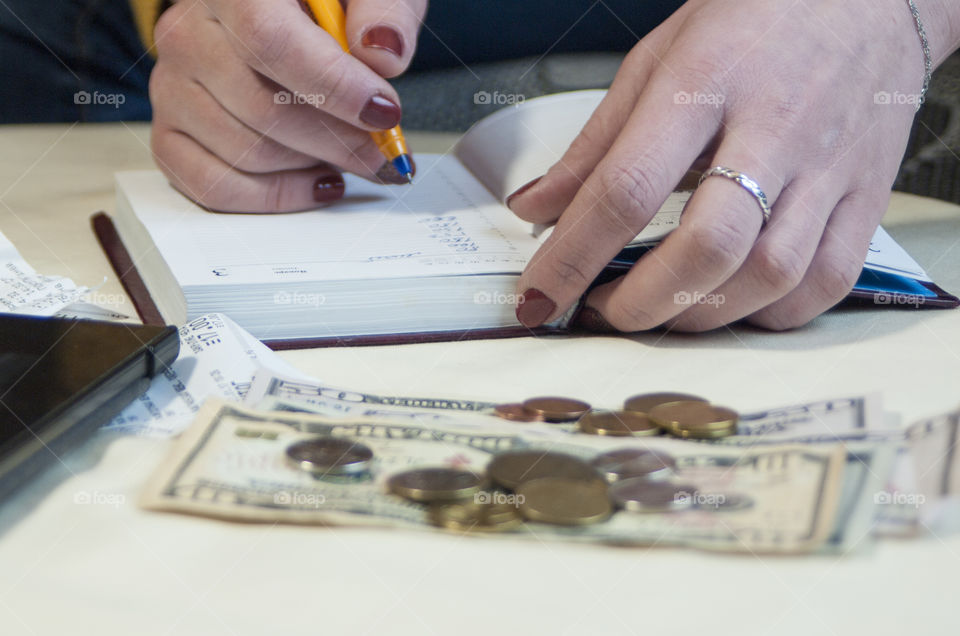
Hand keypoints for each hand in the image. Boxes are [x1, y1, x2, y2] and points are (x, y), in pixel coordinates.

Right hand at [149, 0, 425, 212]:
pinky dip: (276, 196)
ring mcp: (171, 85)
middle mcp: (187, 32)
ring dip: (311, 166)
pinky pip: (215, 185)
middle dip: (337, 141)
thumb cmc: (327, 6)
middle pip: (261, 109)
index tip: (383, 112)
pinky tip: (316, 181)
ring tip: (348, 155)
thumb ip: (384, 10)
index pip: (271, 40)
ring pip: (245, 154)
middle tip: (382, 150)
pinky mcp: (169, 131)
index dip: (333, 86)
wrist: (282, 15)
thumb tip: (383, 54)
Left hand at [508, 0, 942, 330]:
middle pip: (707, 247)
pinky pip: (828, 281)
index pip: (626, 189)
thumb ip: (595, 144)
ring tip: (659, 310)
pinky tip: (731, 305)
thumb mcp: (656, 59)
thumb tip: (535, 208)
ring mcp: (830, 166)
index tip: (537, 298)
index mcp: (703, 84)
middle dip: (640, 302)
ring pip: (770, 275)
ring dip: (700, 317)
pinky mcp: (870, 194)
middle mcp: (773, 129)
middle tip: (600, 309)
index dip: (572, 257)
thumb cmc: (756, 18)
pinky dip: (770, 314)